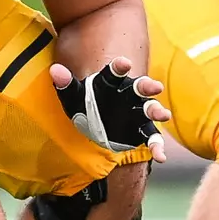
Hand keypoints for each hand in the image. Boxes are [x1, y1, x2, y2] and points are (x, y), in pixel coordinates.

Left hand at [51, 56, 170, 162]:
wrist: (95, 126)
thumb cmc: (86, 105)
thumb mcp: (73, 96)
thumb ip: (65, 83)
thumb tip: (55, 70)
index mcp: (111, 83)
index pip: (114, 73)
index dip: (119, 67)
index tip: (124, 63)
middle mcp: (127, 95)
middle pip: (139, 88)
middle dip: (147, 86)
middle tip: (155, 86)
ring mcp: (136, 112)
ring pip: (149, 109)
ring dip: (156, 111)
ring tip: (163, 115)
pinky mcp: (140, 130)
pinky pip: (151, 137)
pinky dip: (157, 146)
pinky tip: (161, 156)